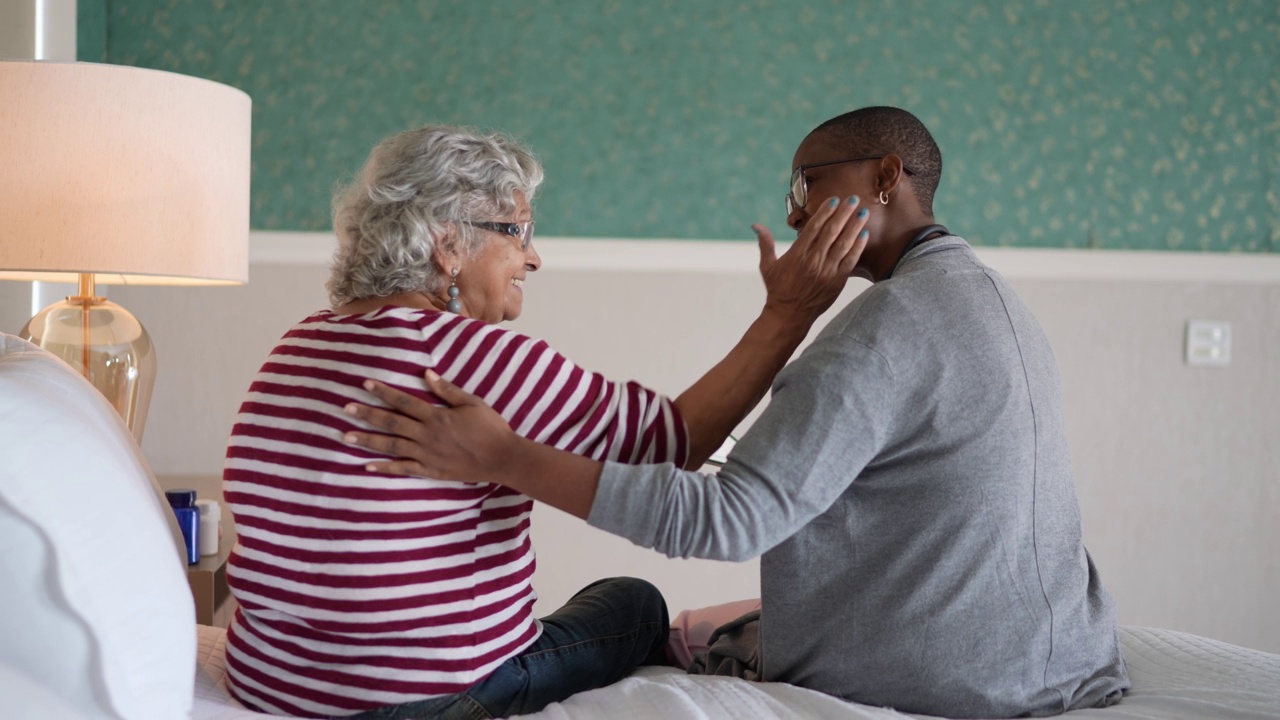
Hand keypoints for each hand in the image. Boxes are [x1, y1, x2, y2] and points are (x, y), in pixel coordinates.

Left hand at [342, 370, 514, 481]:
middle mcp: (427, 435)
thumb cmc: (490, 428)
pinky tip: (367, 466)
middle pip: (391, 422)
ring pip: (391, 446)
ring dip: (368, 440)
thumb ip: (447, 390)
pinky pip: (403, 469)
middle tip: (346, 408)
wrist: (502, 458)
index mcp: (436, 416)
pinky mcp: (430, 471)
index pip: (404, 401)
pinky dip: (385, 468)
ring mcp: (427, 455)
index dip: (384, 392)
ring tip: (346, 437)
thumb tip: (427, 374)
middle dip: (367, 414)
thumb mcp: (472, 403)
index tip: (365, 384)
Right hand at [754, 196, 869, 323]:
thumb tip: (756, 225)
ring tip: (863, 213)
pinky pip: (850, 261)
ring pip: (844, 244)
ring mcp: (827, 271)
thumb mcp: (767, 266)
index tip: (835, 200)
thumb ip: (765, 243)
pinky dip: (858, 247)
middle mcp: (813, 260)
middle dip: (844, 213)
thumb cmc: (777, 290)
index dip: (825, 212)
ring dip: (854, 227)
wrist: (789, 315)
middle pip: (832, 231)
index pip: (814, 227)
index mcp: (797, 254)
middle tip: (853, 199)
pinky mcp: (837, 281)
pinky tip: (864, 234)